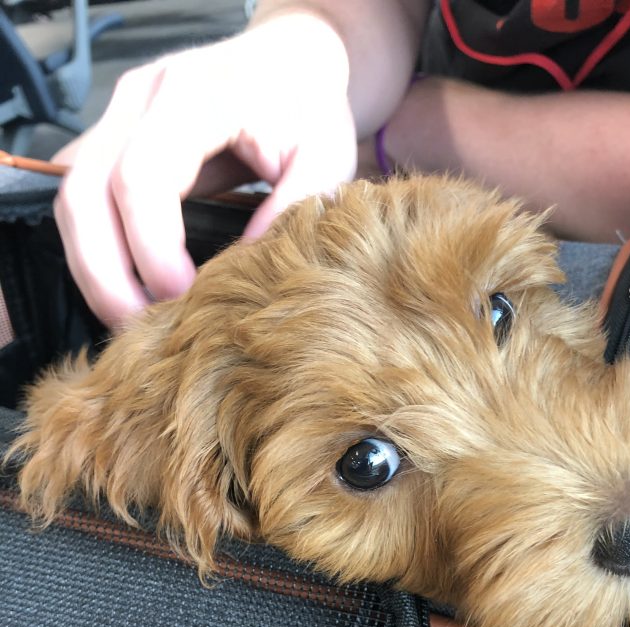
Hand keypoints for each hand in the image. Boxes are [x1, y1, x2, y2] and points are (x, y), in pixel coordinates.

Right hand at [53, 11, 356, 325]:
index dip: (152, 250)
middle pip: (84, 192)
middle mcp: (140, 98)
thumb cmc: (309, 111)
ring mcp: (117, 115)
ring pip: (71, 198)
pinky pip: (82, 199)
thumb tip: (243, 269)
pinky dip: (96, 249)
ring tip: (133, 319)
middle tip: (141, 328)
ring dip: (93, 268)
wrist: (289, 64)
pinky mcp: (112, 137)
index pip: (141, 178)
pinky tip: (130, 287)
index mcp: (193, 96)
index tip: (182, 299)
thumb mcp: (326, 158)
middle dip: (105, 272)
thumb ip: (291, 208)